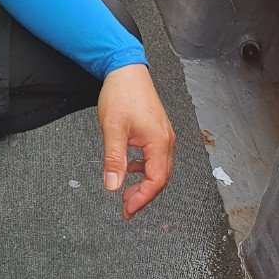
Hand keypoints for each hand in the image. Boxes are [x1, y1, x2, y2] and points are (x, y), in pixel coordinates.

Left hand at [98, 63, 174, 218]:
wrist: (125, 69)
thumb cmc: (122, 93)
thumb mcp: (113, 129)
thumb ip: (114, 160)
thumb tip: (113, 185)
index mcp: (159, 142)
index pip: (156, 181)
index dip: (143, 199)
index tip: (128, 209)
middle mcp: (165, 139)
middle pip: (160, 178)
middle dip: (144, 196)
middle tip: (126, 208)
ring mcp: (162, 134)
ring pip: (158, 169)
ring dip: (143, 183)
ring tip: (126, 193)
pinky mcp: (156, 130)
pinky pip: (154, 157)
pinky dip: (142, 169)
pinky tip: (129, 169)